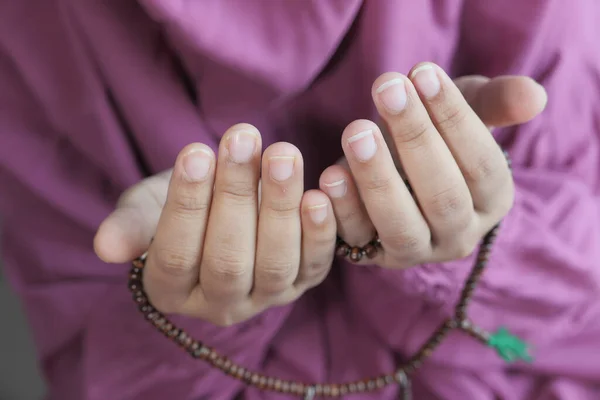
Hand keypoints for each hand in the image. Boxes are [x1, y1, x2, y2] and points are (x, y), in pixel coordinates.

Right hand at [94, 124, 336, 325]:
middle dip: (235, 196)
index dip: (186, 206)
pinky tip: (318, 196)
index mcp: (171, 290)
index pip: (175, 256)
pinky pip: (316, 265)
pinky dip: (320, 233)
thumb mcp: (147, 207)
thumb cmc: (183, 201)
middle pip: (227, 260)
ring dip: (280, 206)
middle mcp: (220, 303)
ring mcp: (265, 296)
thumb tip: (105, 248)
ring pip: (274, 263)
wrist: (225, 202)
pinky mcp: (304, 281)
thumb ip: (130, 225)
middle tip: (241, 139)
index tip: (196, 153)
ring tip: (282, 154)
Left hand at [319, 64, 546, 267]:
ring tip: (357, 131)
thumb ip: (497, 104)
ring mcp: (415, 250)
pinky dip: (343, 209)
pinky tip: (331, 173)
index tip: (422, 72)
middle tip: (387, 89)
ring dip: (377, 179)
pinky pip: (357, 240)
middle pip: (443, 196)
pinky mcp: (372, 254)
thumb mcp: (469, 112)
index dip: (453, 118)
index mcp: (493, 199)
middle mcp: (459, 233)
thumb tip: (534, 97)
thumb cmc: (437, 135)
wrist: (397, 167)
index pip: (481, 164)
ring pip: (401, 226)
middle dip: (415, 139)